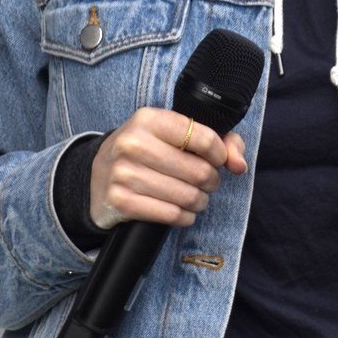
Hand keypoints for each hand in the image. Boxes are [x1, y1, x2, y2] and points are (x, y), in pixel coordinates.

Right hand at [88, 105, 247, 230]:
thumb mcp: (176, 136)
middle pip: (200, 172)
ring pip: (189, 197)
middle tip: (205, 183)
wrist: (98, 174)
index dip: (220, 154)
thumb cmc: (147, 153)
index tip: (215, 160)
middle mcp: (133, 143)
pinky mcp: (121, 201)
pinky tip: (180, 211)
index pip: (204, 138)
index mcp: (149, 119)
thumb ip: (219, 142)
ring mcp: (124, 173)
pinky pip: (172, 215)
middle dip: (211, 182)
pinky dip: (184, 217)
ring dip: (199, 201)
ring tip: (193, 197)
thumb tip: (239, 165)